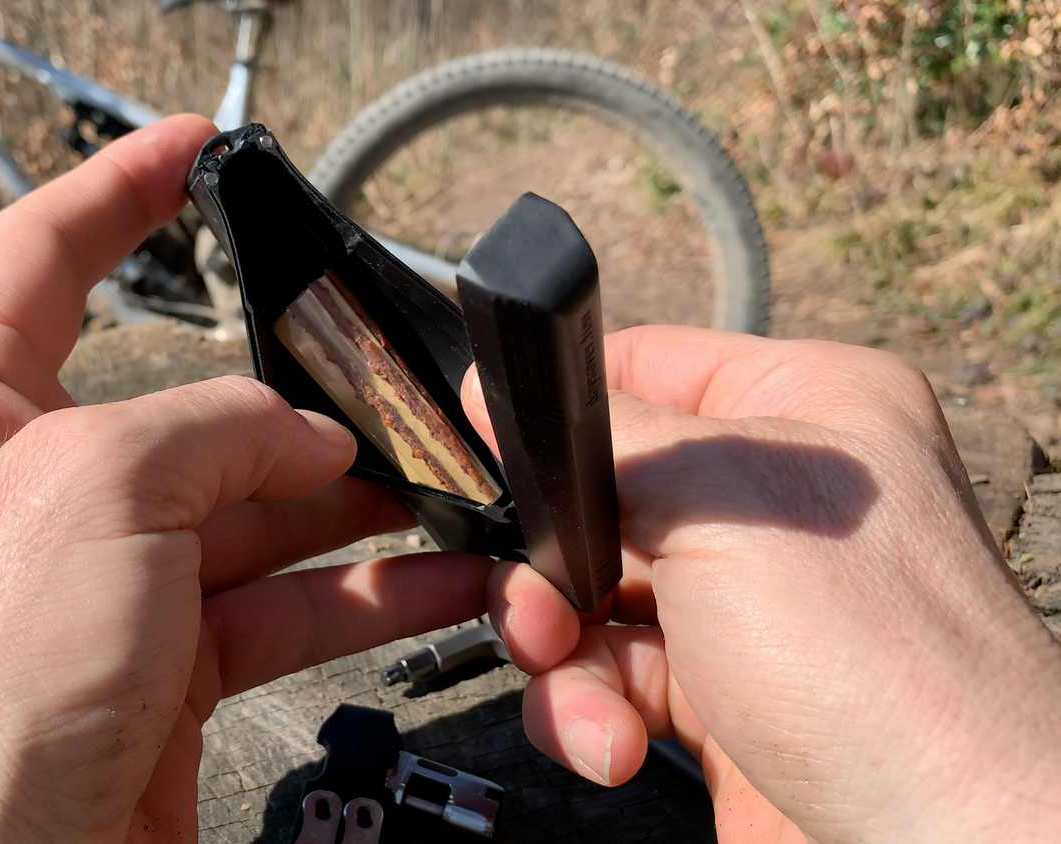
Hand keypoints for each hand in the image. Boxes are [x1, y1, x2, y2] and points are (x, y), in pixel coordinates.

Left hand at [0, 115, 492, 842]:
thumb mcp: (94, 489)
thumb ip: (210, 429)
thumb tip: (297, 436)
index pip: (39, 259)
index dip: (120, 192)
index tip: (196, 153)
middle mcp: (27, 497)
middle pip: (178, 407)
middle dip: (285, 398)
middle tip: (384, 386)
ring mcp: (96, 589)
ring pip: (244, 515)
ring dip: (345, 502)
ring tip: (438, 485)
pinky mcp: (156, 671)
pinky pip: (274, 606)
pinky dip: (355, 591)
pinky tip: (435, 578)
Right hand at [465, 326, 1060, 841]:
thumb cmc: (882, 664)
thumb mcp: (719, 499)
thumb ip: (599, 438)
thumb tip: (496, 394)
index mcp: (804, 415)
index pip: (648, 372)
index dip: (565, 415)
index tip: (493, 447)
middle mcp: (774, 509)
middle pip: (598, 504)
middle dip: (548, 568)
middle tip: (541, 611)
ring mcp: (748, 609)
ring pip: (585, 603)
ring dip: (560, 656)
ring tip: (587, 699)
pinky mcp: (720, 700)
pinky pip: (607, 682)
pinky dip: (588, 714)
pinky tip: (614, 742)